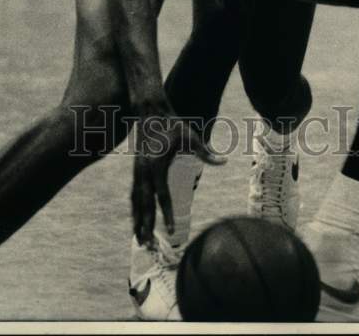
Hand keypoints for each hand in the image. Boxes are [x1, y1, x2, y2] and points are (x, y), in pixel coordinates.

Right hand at [132, 108, 225, 248]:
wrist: (150, 111)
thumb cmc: (172, 123)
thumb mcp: (190, 136)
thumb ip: (205, 152)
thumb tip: (224, 161)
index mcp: (156, 165)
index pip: (162, 195)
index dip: (167, 214)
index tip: (172, 231)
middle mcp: (143, 170)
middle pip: (143, 204)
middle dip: (145, 226)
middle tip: (148, 246)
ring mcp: (137, 170)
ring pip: (135, 201)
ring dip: (136, 221)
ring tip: (139, 240)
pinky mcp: (135, 169)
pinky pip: (133, 194)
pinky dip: (134, 209)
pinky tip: (136, 220)